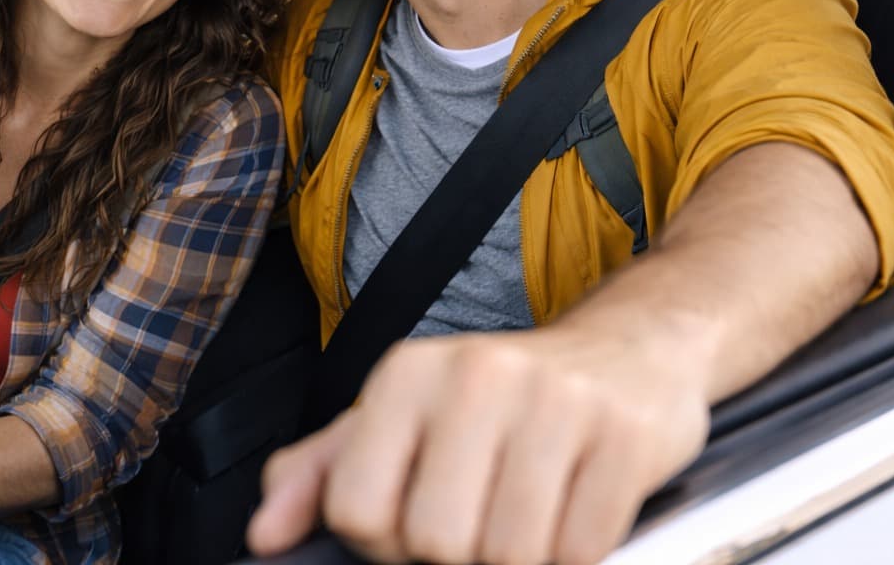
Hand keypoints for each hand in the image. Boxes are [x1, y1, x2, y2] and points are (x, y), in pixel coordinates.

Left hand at [246, 330, 709, 564]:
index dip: (386, 543)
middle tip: (482, 520)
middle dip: (457, 556)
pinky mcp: (624, 437)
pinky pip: (582, 553)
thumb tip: (264, 535)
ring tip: (531, 515)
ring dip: (521, 559)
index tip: (417, 522)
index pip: (357, 511)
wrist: (630, 349)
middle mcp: (475, 376)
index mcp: (406, 374)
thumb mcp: (401, 416)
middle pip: (434, 542)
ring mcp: (555, 403)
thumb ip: (324, 473)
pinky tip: (576, 511)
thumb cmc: (498, 401)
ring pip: (509, 558)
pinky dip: (577, 555)